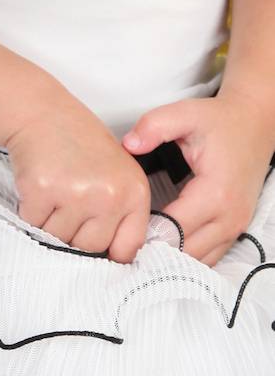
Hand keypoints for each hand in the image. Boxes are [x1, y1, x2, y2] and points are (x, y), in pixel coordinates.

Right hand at [6, 105, 152, 262]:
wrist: (43, 112)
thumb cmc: (80, 144)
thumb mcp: (118, 173)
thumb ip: (122, 213)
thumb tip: (112, 262)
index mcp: (135, 192)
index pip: (126, 249)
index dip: (107, 251)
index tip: (94, 243)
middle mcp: (110, 195)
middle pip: (89, 248)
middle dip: (74, 233)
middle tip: (67, 204)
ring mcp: (76, 192)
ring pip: (60, 238)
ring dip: (50, 223)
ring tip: (53, 191)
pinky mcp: (43, 189)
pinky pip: (34, 223)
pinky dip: (30, 212)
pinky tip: (37, 187)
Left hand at [122, 95, 273, 264]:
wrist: (255, 124)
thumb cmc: (220, 121)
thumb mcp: (184, 114)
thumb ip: (153, 126)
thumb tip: (129, 145)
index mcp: (215, 193)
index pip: (173, 230)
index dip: (144, 233)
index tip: (119, 228)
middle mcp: (229, 217)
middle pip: (184, 253)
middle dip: (153, 250)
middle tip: (122, 241)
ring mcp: (236, 226)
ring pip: (197, 260)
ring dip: (169, 256)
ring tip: (139, 244)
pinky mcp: (236, 229)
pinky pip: (209, 256)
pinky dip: (186, 255)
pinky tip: (163, 243)